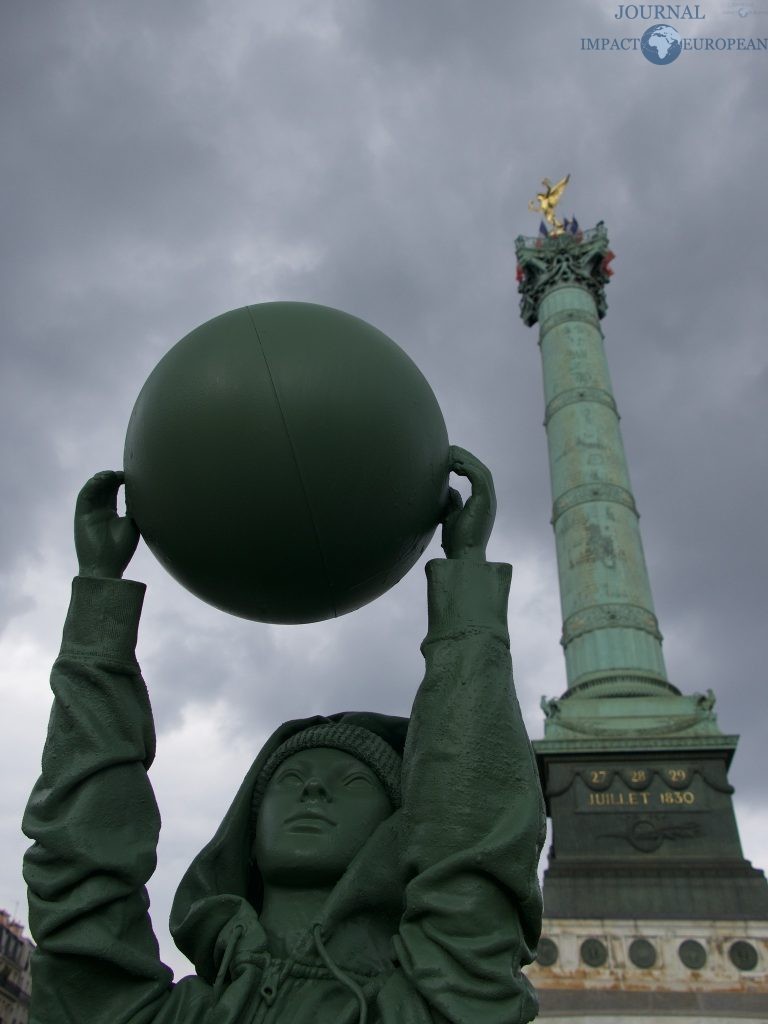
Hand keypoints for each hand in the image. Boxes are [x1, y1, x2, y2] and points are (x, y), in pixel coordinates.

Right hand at [75, 471, 138, 578]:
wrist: (106, 567)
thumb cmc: (121, 549)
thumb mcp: (132, 523)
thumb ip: (133, 506)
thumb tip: (141, 489)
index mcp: (112, 514)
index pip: (114, 492)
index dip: (121, 481)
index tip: (132, 475)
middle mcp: (100, 511)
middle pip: (104, 488)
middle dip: (112, 477)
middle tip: (124, 473)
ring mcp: (89, 513)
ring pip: (93, 489)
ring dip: (101, 479)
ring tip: (112, 474)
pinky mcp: (80, 515)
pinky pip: (84, 496)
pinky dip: (92, 485)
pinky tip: (102, 479)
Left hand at [441, 446, 495, 560]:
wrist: (464, 557)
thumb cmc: (457, 542)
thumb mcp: (453, 516)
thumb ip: (454, 502)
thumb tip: (450, 488)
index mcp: (482, 502)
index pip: (478, 475)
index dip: (466, 463)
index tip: (450, 458)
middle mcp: (488, 499)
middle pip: (481, 469)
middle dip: (466, 457)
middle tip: (449, 449)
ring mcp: (489, 501)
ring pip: (481, 471)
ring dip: (466, 459)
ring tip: (450, 453)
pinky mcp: (485, 503)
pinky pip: (480, 478)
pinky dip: (469, 468)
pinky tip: (456, 465)